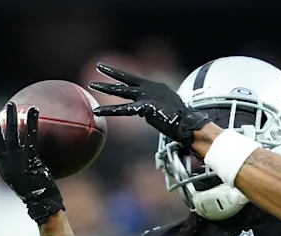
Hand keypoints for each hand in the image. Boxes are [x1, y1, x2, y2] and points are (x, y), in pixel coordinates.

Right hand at [0, 102, 63, 224]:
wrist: (42, 204)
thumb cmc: (39, 197)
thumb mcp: (27, 184)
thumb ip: (25, 171)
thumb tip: (33, 165)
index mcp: (4, 168)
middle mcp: (7, 162)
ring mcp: (17, 159)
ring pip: (11, 133)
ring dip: (10, 116)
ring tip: (11, 103)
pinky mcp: (29, 158)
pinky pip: (30, 136)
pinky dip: (31, 122)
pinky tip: (34, 110)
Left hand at [89, 63, 211, 145]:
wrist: (188, 124)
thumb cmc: (180, 120)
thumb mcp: (166, 108)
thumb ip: (152, 107)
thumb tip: (143, 113)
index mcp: (155, 88)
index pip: (136, 80)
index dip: (123, 76)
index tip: (114, 71)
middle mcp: (149, 89)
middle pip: (127, 79)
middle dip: (112, 72)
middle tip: (99, 66)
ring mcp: (146, 97)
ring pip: (121, 91)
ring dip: (105, 87)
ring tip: (91, 84)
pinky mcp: (144, 107)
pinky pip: (122, 109)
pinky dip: (109, 110)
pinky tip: (98, 110)